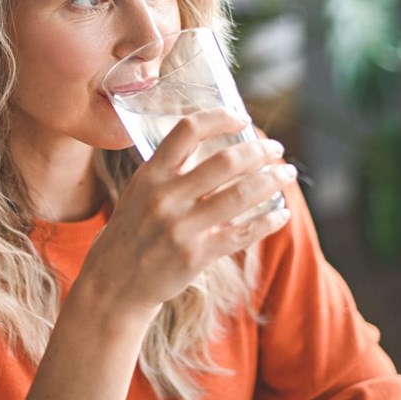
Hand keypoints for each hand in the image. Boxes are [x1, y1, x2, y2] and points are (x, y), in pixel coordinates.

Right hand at [77, 108, 295, 318]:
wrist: (114, 282)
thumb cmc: (133, 231)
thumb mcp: (140, 192)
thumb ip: (171, 169)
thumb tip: (214, 141)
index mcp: (150, 175)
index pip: (187, 131)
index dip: (219, 117)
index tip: (242, 118)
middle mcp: (165, 198)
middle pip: (225, 162)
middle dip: (259, 150)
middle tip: (276, 148)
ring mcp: (181, 228)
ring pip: (240, 195)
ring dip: (272, 181)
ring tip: (286, 174)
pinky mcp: (195, 256)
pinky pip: (242, 234)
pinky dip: (268, 221)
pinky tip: (281, 213)